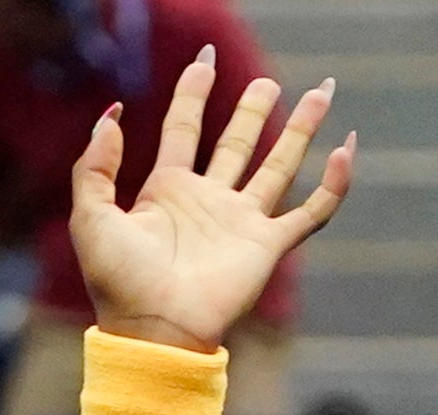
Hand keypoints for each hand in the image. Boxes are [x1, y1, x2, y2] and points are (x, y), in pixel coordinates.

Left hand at [69, 58, 352, 356]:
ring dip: (300, 130)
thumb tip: (112, 114)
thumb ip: (95, 166)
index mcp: (167, 192)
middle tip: (267, 82)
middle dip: (252, 110)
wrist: (154, 330)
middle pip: (237, 143)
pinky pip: (311, 211)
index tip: (203, 61)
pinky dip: (334, 185)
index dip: (192, 94)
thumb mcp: (91, 217)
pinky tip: (346, 150)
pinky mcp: (268, 246)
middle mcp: (208, 202)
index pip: (184, 129)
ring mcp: (241, 222)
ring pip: (280, 166)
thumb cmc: (119, 282)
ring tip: (322, 92)